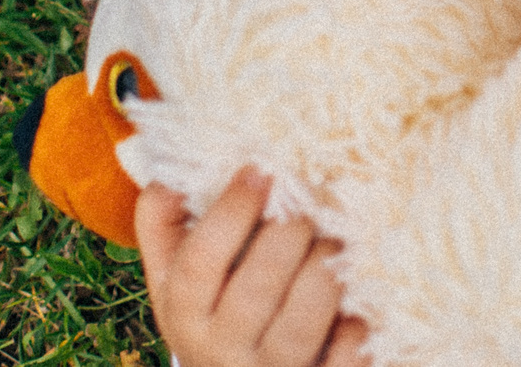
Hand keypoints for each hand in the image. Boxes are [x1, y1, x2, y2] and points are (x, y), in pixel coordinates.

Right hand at [138, 172, 365, 366]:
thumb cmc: (214, 309)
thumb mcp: (175, 277)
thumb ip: (164, 225)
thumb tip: (169, 173)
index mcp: (185, 316)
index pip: (199, 263)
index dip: (231, 212)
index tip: (260, 171)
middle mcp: (222, 351)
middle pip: (256, 290)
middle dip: (290, 234)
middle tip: (310, 204)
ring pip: (301, 323)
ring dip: (324, 271)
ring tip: (335, 242)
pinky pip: (343, 356)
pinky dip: (355, 327)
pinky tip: (356, 305)